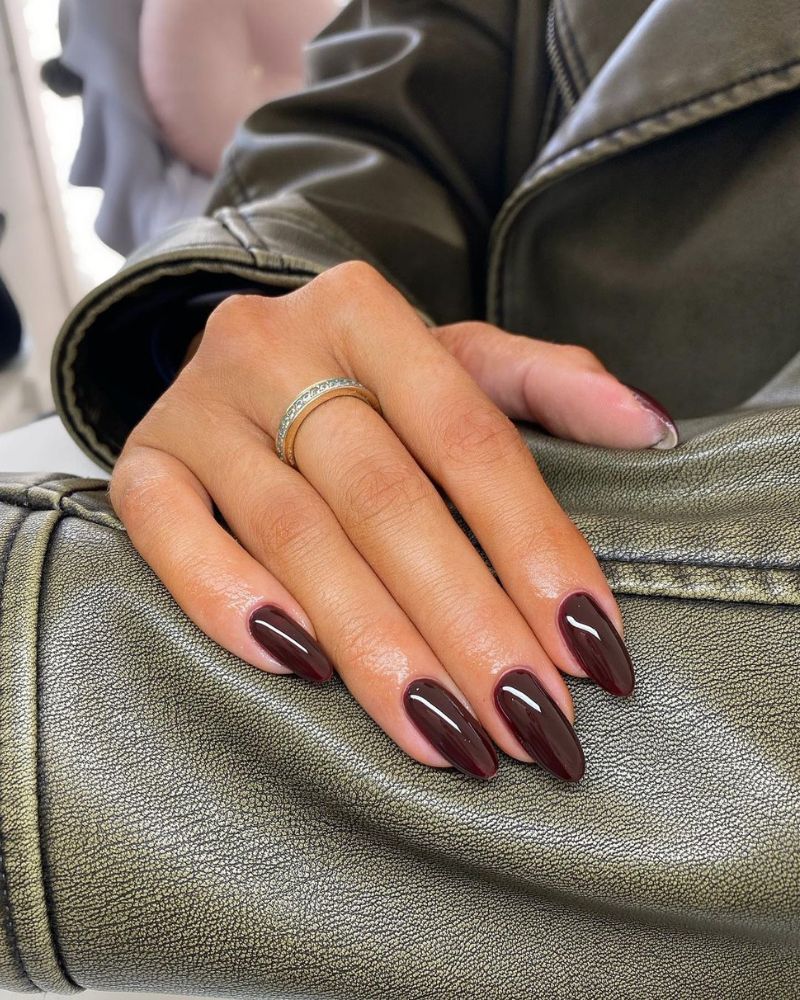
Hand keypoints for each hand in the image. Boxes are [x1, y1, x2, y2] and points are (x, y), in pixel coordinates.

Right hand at [110, 261, 678, 782]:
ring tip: (446, 732)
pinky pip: (170, 536)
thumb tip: (652, 429)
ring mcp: (197, 404)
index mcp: (364, 309)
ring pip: (293, 534)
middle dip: (466, 620)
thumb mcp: (450, 357)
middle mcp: (273, 345)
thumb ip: (546, 384)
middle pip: (385, 497)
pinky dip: (230, 602)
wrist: (239, 355)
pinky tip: (302, 671)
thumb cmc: (359, 373)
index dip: (533, 544)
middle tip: (528, 720)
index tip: (589, 646)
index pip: (468, 437)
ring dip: (375, 643)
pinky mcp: (141, 462)